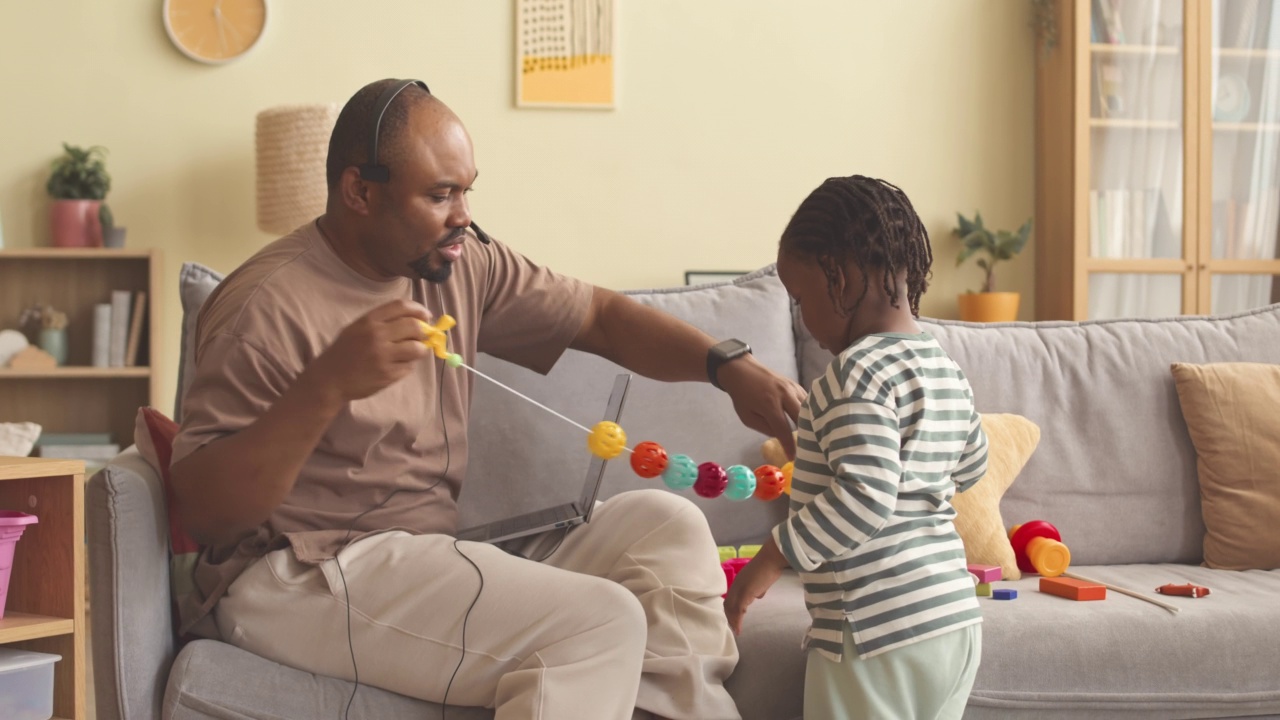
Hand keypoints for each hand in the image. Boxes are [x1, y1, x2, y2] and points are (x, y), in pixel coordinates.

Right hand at [304, 299, 432, 402]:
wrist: (329, 379)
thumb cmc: (345, 351)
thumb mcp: (358, 328)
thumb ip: (383, 322)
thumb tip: (417, 320)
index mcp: (369, 321)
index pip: (401, 306)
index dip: (418, 309)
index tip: (426, 315)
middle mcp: (377, 335)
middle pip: (414, 326)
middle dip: (424, 331)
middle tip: (424, 336)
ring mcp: (383, 356)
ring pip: (417, 348)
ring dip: (420, 350)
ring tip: (414, 352)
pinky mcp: (388, 374)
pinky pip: (409, 367)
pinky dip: (407, 365)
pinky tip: (397, 366)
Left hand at [717, 356, 805, 459]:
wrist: (741, 370)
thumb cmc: (742, 396)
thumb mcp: (747, 417)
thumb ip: (765, 428)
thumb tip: (782, 435)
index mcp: (769, 404)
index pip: (783, 429)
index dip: (790, 445)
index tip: (794, 457)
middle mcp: (783, 394)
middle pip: (802, 417)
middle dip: (806, 433)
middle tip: (808, 446)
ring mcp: (791, 387)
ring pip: (808, 407)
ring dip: (810, 421)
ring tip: (813, 435)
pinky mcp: (795, 383)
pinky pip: (806, 399)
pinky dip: (809, 410)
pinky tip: (810, 419)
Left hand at [724, 538, 788, 634]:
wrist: (772, 559)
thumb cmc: (770, 567)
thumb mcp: (762, 580)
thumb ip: (758, 588)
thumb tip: (758, 595)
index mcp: (739, 581)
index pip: (731, 598)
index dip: (730, 609)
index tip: (733, 618)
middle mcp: (736, 585)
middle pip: (728, 604)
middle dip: (729, 617)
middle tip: (733, 628)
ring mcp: (739, 589)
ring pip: (731, 608)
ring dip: (733, 621)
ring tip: (735, 631)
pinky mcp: (745, 594)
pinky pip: (739, 610)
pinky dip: (737, 621)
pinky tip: (739, 629)